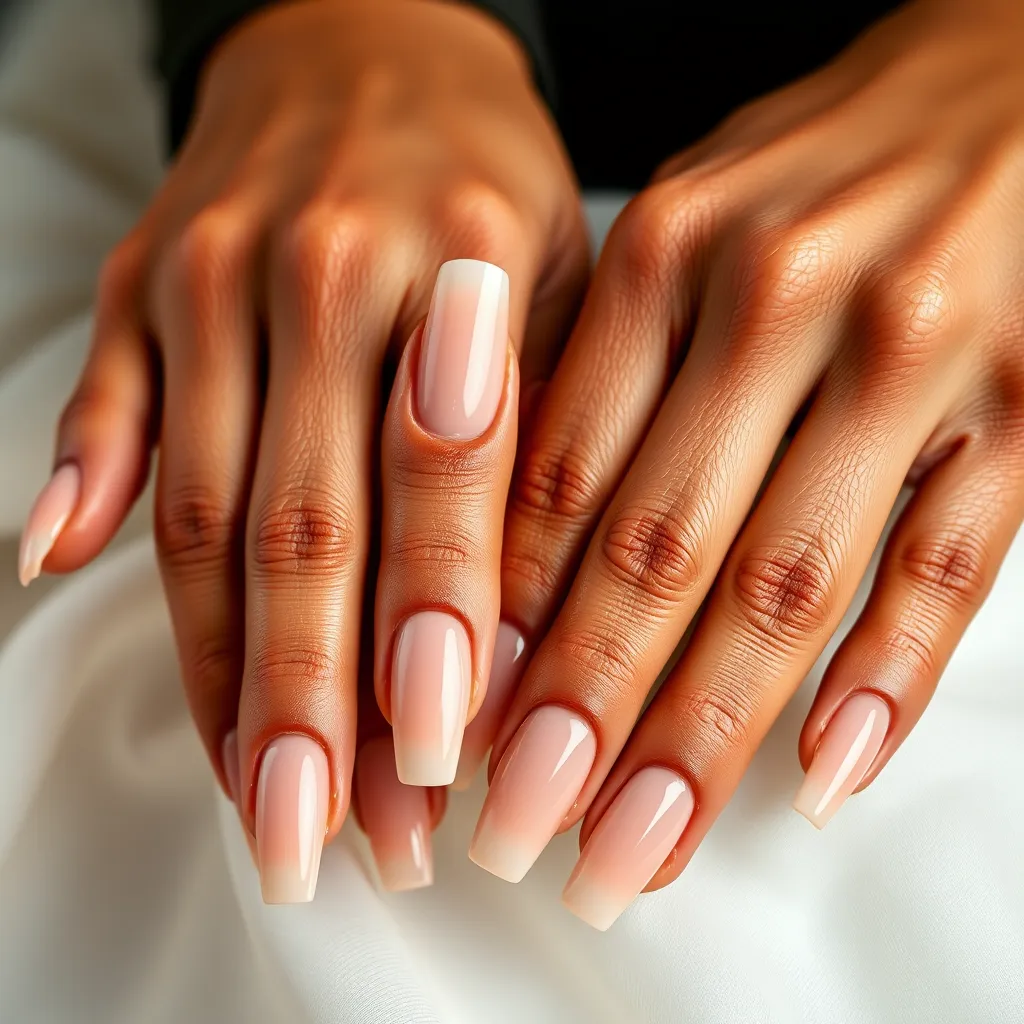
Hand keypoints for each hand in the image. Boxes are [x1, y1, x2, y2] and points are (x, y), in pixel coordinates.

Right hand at [20, 0, 586, 899]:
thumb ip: (532, 445)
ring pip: (206, 511)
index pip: (440, 483)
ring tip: (259, 797)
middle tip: (333, 843)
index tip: (437, 769)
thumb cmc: (489, 184)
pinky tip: (61, 578)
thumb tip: (493, 646)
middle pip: (305, 530)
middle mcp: (321, 269)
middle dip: (316, 708)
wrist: (375, 40)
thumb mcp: (562, 280)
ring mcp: (213, 275)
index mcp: (458, 265)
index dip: (433, 633)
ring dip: (228, 672)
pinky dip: (81, 501)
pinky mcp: (143, 281)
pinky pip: (105, 412)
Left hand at [468, 0, 1023, 926]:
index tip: (451, 730)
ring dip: (700, 738)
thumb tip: (519, 582)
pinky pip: (949, 572)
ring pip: (787, 586)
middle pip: (655, 552)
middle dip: (576, 715)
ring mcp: (917, 353)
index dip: (497, 620)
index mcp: (671, 254)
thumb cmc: (817, 176)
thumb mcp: (681, 243)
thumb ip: (601, 388)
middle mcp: (783, 298)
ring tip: (634, 850)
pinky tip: (815, 781)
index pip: (551, 477)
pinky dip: (879, 688)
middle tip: (515, 832)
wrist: (1006, 78)